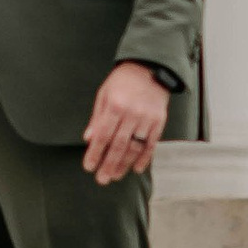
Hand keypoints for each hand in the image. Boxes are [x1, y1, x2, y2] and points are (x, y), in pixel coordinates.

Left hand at [83, 59, 168, 182]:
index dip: (95, 153)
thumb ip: (97, 118)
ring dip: (124, 165)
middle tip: (101, 179)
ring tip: (115, 176)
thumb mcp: (104, 95)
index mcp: (115, 105)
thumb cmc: (122, 81)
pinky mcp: (159, 121)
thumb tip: (88, 139)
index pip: (103, 135)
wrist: (149, 68)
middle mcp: (132, 113)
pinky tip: (136, 169)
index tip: (89, 167)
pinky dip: (144, 158)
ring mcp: (147, 118)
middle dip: (109, 164)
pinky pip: (151, 144)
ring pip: (135, 147)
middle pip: (118, 145)